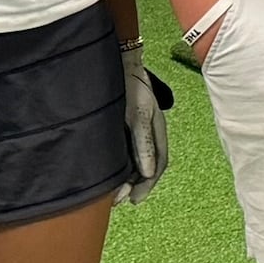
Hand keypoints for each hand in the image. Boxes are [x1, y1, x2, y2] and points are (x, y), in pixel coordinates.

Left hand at [120, 45, 173, 203]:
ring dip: (123, 178)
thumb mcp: (137, 115)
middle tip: (116, 201)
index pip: (159, 164)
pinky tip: (105, 173)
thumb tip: (148, 173)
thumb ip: (144, 143)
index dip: (148, 185)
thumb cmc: (129, 85)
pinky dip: (116, 166)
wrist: (113, 61)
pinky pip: (122, 152)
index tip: (134, 200)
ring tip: (108, 193)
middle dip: (133, 185)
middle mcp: (147, 133)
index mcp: (158, 131)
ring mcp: (134, 130)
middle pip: (146, 166)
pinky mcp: (120, 126)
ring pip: (133, 161)